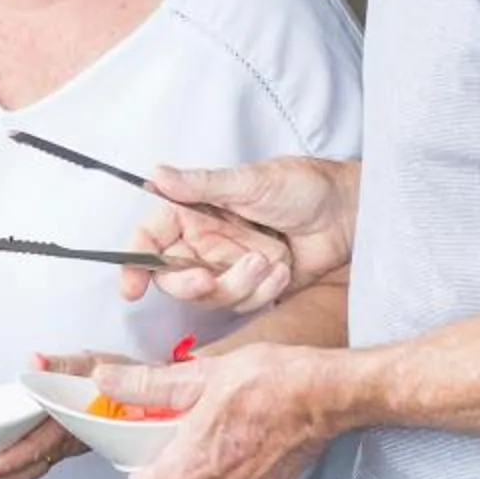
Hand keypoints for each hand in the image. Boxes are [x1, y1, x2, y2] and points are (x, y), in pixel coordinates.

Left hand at [0, 347, 125, 478]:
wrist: (154, 395)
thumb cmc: (124, 379)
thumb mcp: (97, 364)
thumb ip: (65, 365)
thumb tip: (36, 363)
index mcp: (73, 423)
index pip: (37, 447)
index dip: (10, 461)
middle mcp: (71, 440)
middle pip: (31, 466)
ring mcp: (70, 446)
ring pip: (35, 467)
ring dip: (6, 473)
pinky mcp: (69, 444)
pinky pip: (40, 460)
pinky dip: (18, 465)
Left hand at [91, 344, 339, 478]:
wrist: (326, 393)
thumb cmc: (268, 382)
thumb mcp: (199, 375)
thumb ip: (147, 386)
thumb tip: (106, 381)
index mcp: (192, 467)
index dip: (140, 468)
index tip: (147, 444)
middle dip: (172, 465)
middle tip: (181, 429)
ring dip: (202, 469)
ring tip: (214, 430)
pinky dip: (231, 471)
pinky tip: (240, 439)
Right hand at [116, 156, 357, 311]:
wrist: (347, 213)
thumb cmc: (303, 186)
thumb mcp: (249, 181)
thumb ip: (200, 185)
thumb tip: (157, 175)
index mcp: (193, 212)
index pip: (150, 239)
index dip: (135, 264)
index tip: (132, 288)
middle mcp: (204, 241)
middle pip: (173, 277)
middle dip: (188, 284)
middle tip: (208, 279)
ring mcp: (227, 265)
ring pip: (209, 296)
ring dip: (239, 284)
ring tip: (269, 260)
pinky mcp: (252, 285)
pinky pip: (243, 303)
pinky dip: (264, 290)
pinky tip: (283, 269)